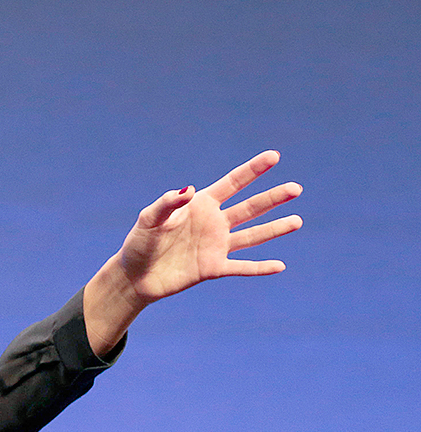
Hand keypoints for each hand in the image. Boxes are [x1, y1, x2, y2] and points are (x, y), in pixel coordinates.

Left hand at [84, 151, 302, 355]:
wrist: (134, 276)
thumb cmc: (139, 242)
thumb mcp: (149, 219)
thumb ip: (167, 203)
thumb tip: (190, 189)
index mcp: (199, 205)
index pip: (232, 183)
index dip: (252, 170)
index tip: (274, 156)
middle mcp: (213, 223)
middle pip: (249, 207)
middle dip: (273, 198)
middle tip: (296, 188)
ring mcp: (216, 246)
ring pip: (252, 235)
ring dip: (274, 229)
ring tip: (297, 220)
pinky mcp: (213, 269)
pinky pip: (241, 268)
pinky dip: (259, 268)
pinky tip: (279, 266)